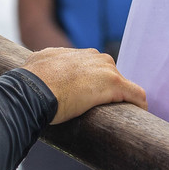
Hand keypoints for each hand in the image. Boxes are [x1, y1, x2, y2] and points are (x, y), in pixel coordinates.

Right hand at [21, 47, 147, 124]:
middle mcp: (93, 56)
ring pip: (122, 83)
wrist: (32, 90)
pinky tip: (139, 114)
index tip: (89, 98)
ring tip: (119, 116)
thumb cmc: (29, 82)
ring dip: (121, 98)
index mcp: (75, 53)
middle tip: (102, 110)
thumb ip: (42, 65)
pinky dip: (139, 104)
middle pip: (108, 74)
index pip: (92, 67)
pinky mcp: (114, 84)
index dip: (92, 83)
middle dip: (107, 91)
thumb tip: (34, 71)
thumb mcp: (35, 64)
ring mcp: (105, 69)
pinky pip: (136, 94)